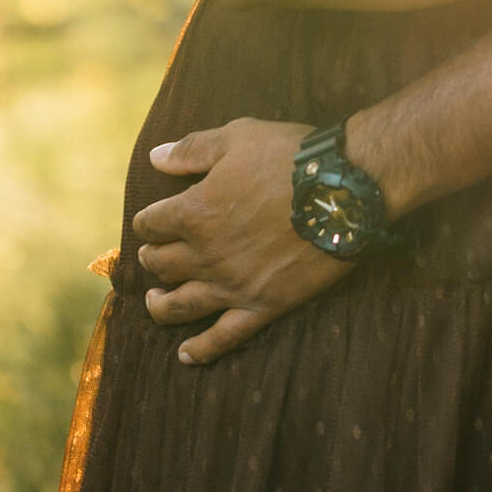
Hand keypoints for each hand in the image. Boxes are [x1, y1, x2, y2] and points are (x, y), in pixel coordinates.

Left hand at [133, 118, 344, 364]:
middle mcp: (206, 254)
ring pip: (180, 305)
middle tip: (152, 254)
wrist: (343, 190)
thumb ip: (192, 149)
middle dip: (151, 257)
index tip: (151, 220)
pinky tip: (185, 354)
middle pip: (162, 264)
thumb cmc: (290, 156)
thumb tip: (155, 158)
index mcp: (195, 212)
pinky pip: (223, 337)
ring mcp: (233, 285)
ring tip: (154, 302)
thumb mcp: (238, 136)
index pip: (153, 223)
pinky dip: (200, 349)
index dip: (147, 221)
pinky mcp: (262, 306)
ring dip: (160, 305)